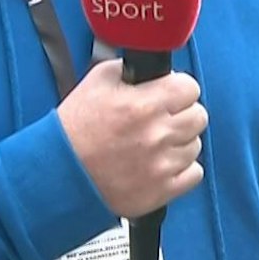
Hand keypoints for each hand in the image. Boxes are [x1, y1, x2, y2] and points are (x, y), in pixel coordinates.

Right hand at [56, 61, 207, 217]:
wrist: (59, 174)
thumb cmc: (74, 130)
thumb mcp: (96, 83)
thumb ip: (127, 69)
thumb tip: (151, 69)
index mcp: (144, 105)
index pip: (190, 88)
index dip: (179, 89)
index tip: (169, 95)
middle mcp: (157, 134)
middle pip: (199, 116)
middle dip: (182, 114)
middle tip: (163, 119)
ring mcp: (162, 165)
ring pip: (195, 145)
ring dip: (179, 143)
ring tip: (154, 144)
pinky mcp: (162, 190)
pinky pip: (194, 173)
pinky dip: (181, 169)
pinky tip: (160, 164)